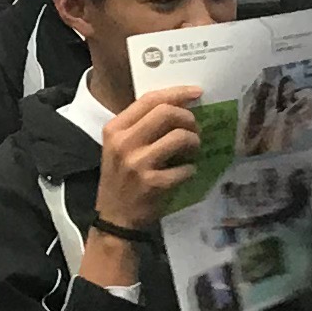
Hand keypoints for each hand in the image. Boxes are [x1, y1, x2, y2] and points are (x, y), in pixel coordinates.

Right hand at [89, 85, 207, 233]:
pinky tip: (186, 173)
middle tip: (194, 128)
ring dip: (193, 142)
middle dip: (188, 118)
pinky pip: (184, 168)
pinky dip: (190, 169)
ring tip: (193, 150)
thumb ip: (141, 126)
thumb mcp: (120, 147)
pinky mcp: (152, 183)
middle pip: (166, 113)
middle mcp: (124, 142)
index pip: (149, 99)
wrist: (115, 217)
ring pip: (179, 137)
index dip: (177, 93)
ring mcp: (137, 163)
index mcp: (115, 129)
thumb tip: (178, 107)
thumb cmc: (121, 178)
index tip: (196, 93)